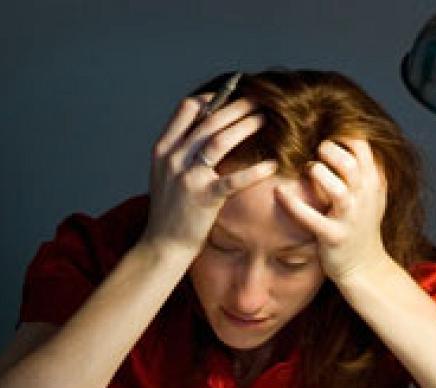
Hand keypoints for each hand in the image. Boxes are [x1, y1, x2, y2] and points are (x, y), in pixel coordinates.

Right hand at [141, 93, 277, 254]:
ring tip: (265, 119)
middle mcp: (174, 158)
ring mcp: (188, 178)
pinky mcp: (204, 198)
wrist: (163, 244)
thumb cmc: (170, 209)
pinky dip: (255, 171)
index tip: (230, 95)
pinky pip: (233, 180)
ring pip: (220, 141)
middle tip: (258, 99)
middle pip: (208, 120)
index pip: (186, 109)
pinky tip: (272, 164)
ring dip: (245, 126)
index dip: (211, 98)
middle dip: (236, 106)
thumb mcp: (165, 173)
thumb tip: (204, 126)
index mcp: (163, 148)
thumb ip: (180, 149)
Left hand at [273, 138, 389, 281]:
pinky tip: (278, 191)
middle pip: (349, 163)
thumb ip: (364, 168)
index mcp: (374, 183)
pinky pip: (310, 218)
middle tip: (316, 152)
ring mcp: (350, 218)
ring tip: (307, 170)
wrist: (365, 266)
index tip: (328, 135)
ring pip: (336, 188)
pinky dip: (292, 203)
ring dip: (316, 172)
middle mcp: (364, 198)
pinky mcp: (332, 237)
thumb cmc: (362, 225)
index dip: (342, 134)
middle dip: (328, 150)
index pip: (363, 146)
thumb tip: (345, 136)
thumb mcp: (372, 194)